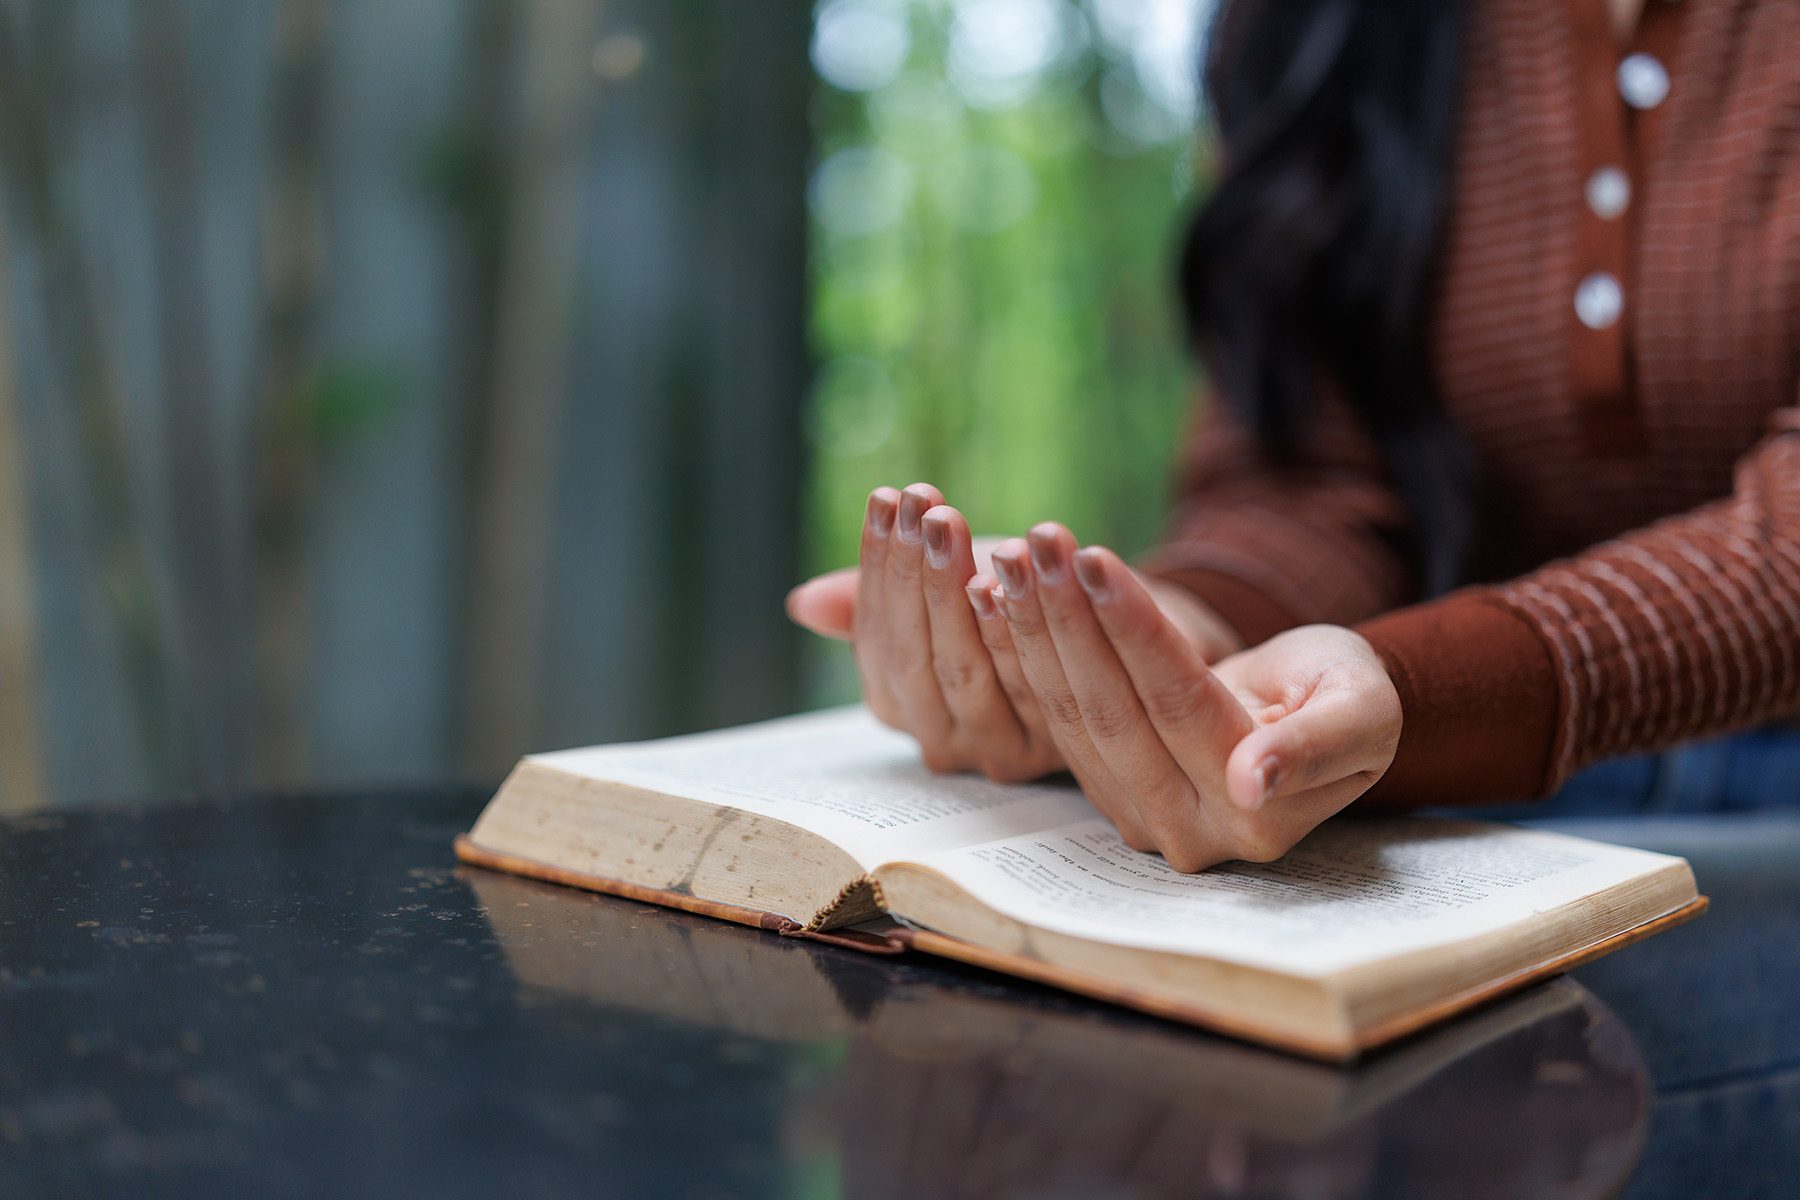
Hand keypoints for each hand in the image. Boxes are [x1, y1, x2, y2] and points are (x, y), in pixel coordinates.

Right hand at [785, 485, 1243, 780]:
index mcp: (903, 705)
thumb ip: (880, 600)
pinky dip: (1013, 625)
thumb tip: (802, 603)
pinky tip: (1007, 571)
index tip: (888, 499)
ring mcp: (1005, 749)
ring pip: (966, 668)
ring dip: (955, 590)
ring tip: (953, 521)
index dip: (879, 566)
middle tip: (927, 506)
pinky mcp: (1063, 743)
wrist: (1121, 637)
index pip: (876, 638)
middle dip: (917, 575)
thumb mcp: (946, 594)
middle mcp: (947, 741)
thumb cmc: (1020, 608)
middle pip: (918, 657)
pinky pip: (1030, 680)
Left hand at [979, 523, 1400, 870]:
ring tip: (1013, 556)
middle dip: (1069, 619)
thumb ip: (1316, 744)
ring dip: (1036, 630)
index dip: (1134, 629)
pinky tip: (1002, 597)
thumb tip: (1253, 779)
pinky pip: (1058, 720)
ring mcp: (1142, 822)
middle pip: (1114, 712)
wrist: (1317, 716)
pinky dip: (1028, 655)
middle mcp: (1191, 834)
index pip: (1179, 704)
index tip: (1096, 558)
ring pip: (1076, 716)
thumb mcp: (1360, 708)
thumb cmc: (1347, 696)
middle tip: (1037, 543)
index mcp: (1257, 817)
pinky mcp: (1108, 798)